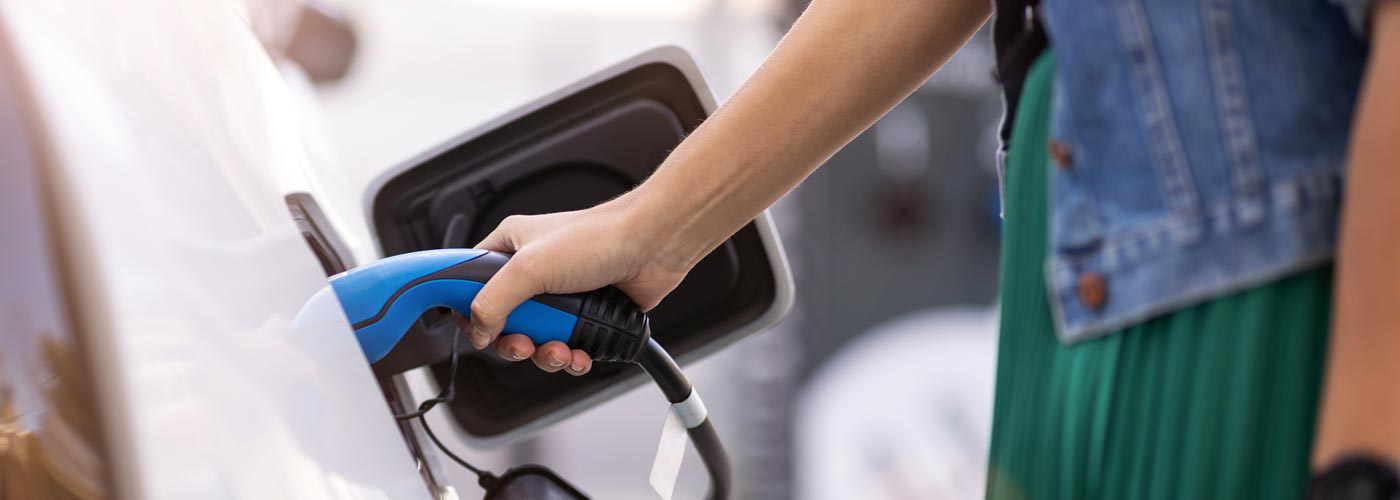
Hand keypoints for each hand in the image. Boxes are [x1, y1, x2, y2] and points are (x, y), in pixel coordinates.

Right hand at [458, 197, 688, 375]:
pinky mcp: (585, 316)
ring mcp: (560, 296)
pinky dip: (570, 358)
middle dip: (513, 342)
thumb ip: (494, 301)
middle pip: (502, 322)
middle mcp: (533, 272)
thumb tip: (478, 331)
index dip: (465, 308)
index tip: (471, 328)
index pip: (468, 282)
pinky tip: (580, 354)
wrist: (654, 247)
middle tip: (523, 344)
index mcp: (510, 248)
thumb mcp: (530, 268)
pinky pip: (566, 348)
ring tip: (560, 350)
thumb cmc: (599, 237)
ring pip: (535, 340)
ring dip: (545, 354)